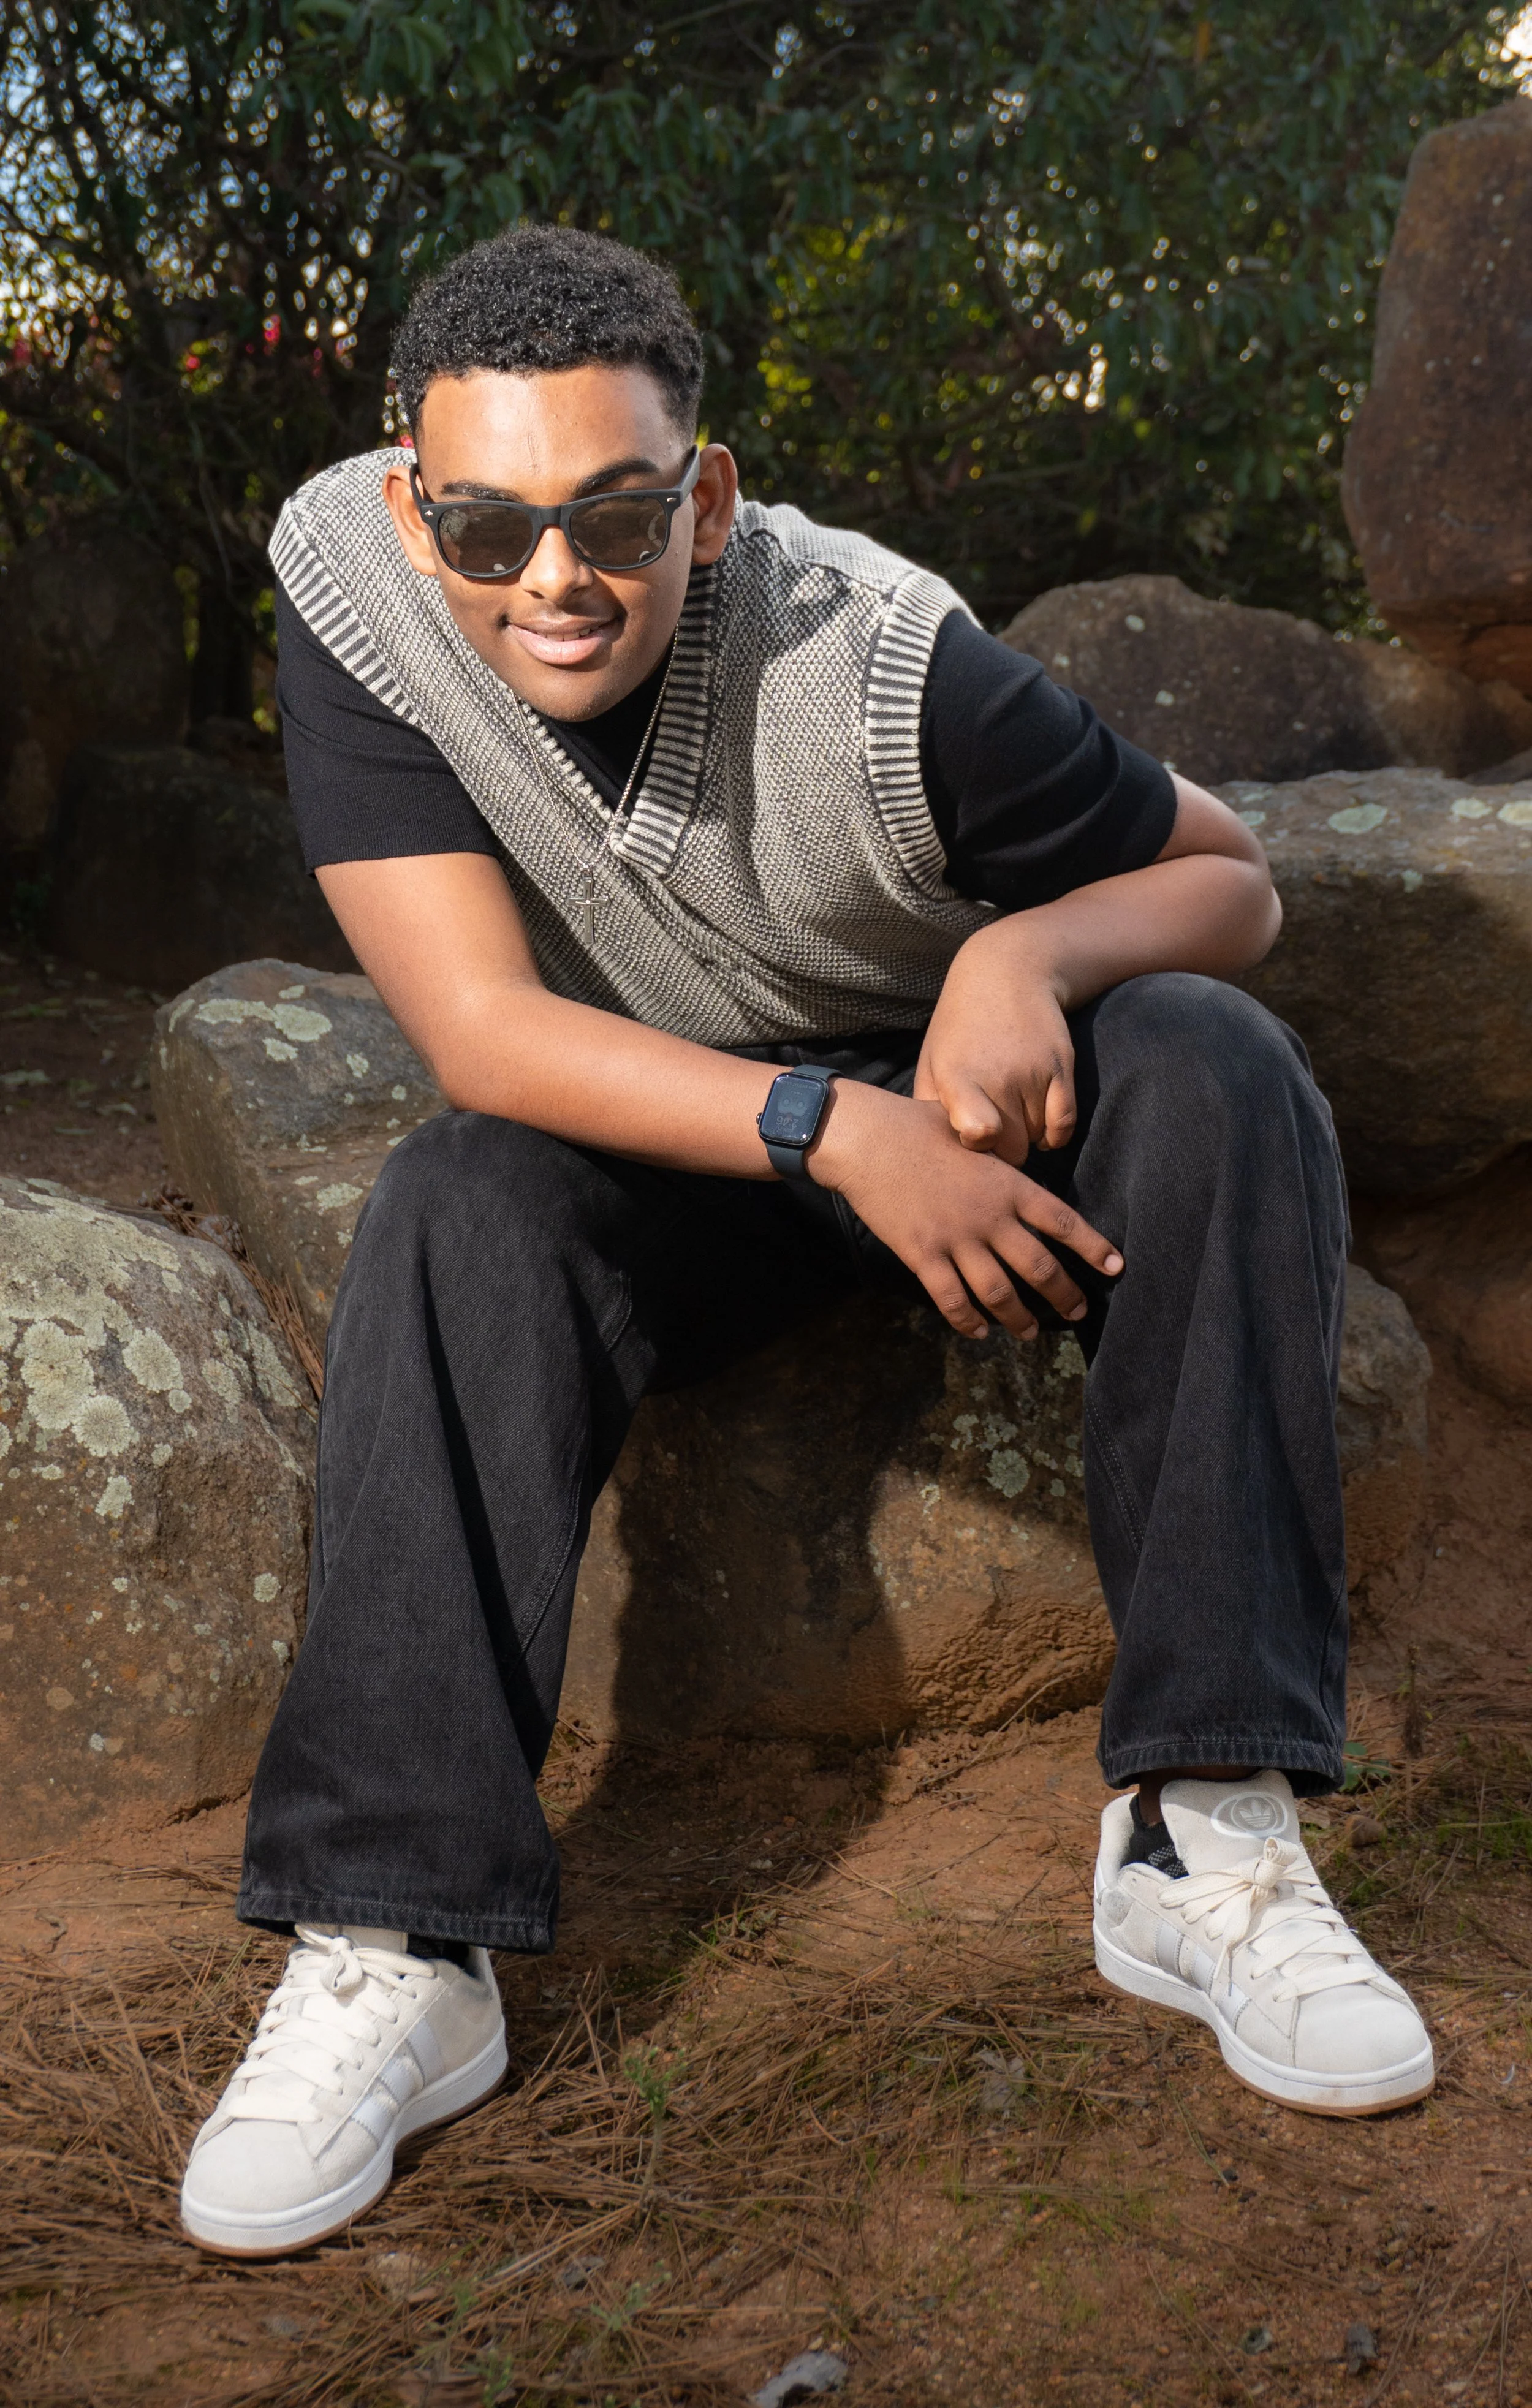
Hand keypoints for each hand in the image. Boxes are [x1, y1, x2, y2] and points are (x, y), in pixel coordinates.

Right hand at [808, 1082, 1121, 1340]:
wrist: (867, 1139)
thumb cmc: (916, 1127)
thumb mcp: (970, 1136)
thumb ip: (997, 1160)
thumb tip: (1012, 1168)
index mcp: (1007, 1184)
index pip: (1063, 1221)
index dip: (1092, 1247)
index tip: (1116, 1267)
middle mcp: (990, 1216)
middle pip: (1039, 1267)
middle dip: (1064, 1295)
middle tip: (1078, 1312)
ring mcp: (957, 1239)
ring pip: (1000, 1293)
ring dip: (1020, 1319)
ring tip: (1031, 1333)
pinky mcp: (923, 1256)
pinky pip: (953, 1300)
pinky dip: (969, 1321)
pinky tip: (979, 1332)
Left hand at [915, 920, 1077, 1163]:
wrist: (1005, 973)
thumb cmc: (960, 1029)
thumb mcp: (932, 1063)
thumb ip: (930, 1113)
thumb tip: (937, 1160)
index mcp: (957, 1078)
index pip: (980, 1133)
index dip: (977, 1148)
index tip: (971, 1137)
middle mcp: (998, 1076)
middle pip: (1010, 1151)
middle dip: (1000, 1150)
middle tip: (989, 1131)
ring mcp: (1033, 1072)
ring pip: (1036, 1140)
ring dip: (1025, 1136)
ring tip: (1009, 1110)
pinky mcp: (1062, 1068)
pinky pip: (1064, 1127)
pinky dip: (1053, 1135)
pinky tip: (1038, 1123)